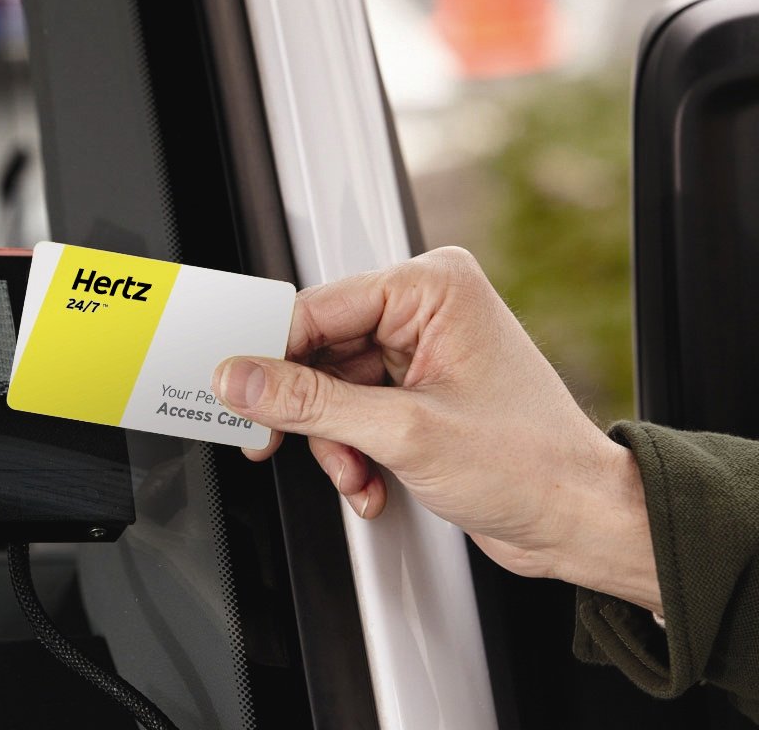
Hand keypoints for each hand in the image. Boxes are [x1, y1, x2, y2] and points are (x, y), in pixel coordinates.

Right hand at [212, 247, 660, 612]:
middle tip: (273, 441)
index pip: (317, 308)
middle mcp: (425, 311)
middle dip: (307, 412)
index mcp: (432, 288)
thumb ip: (309, 402)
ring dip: (333, 442)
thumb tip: (243, 378)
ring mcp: (420, 352)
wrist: (577, 520)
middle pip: (317, 350)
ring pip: (329, 389)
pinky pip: (352, 412)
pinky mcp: (415, 391)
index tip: (232, 385)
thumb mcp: (403, 431)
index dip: (269, 353)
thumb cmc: (532, 464)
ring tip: (356, 475)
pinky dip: (352, 452)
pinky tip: (370, 481)